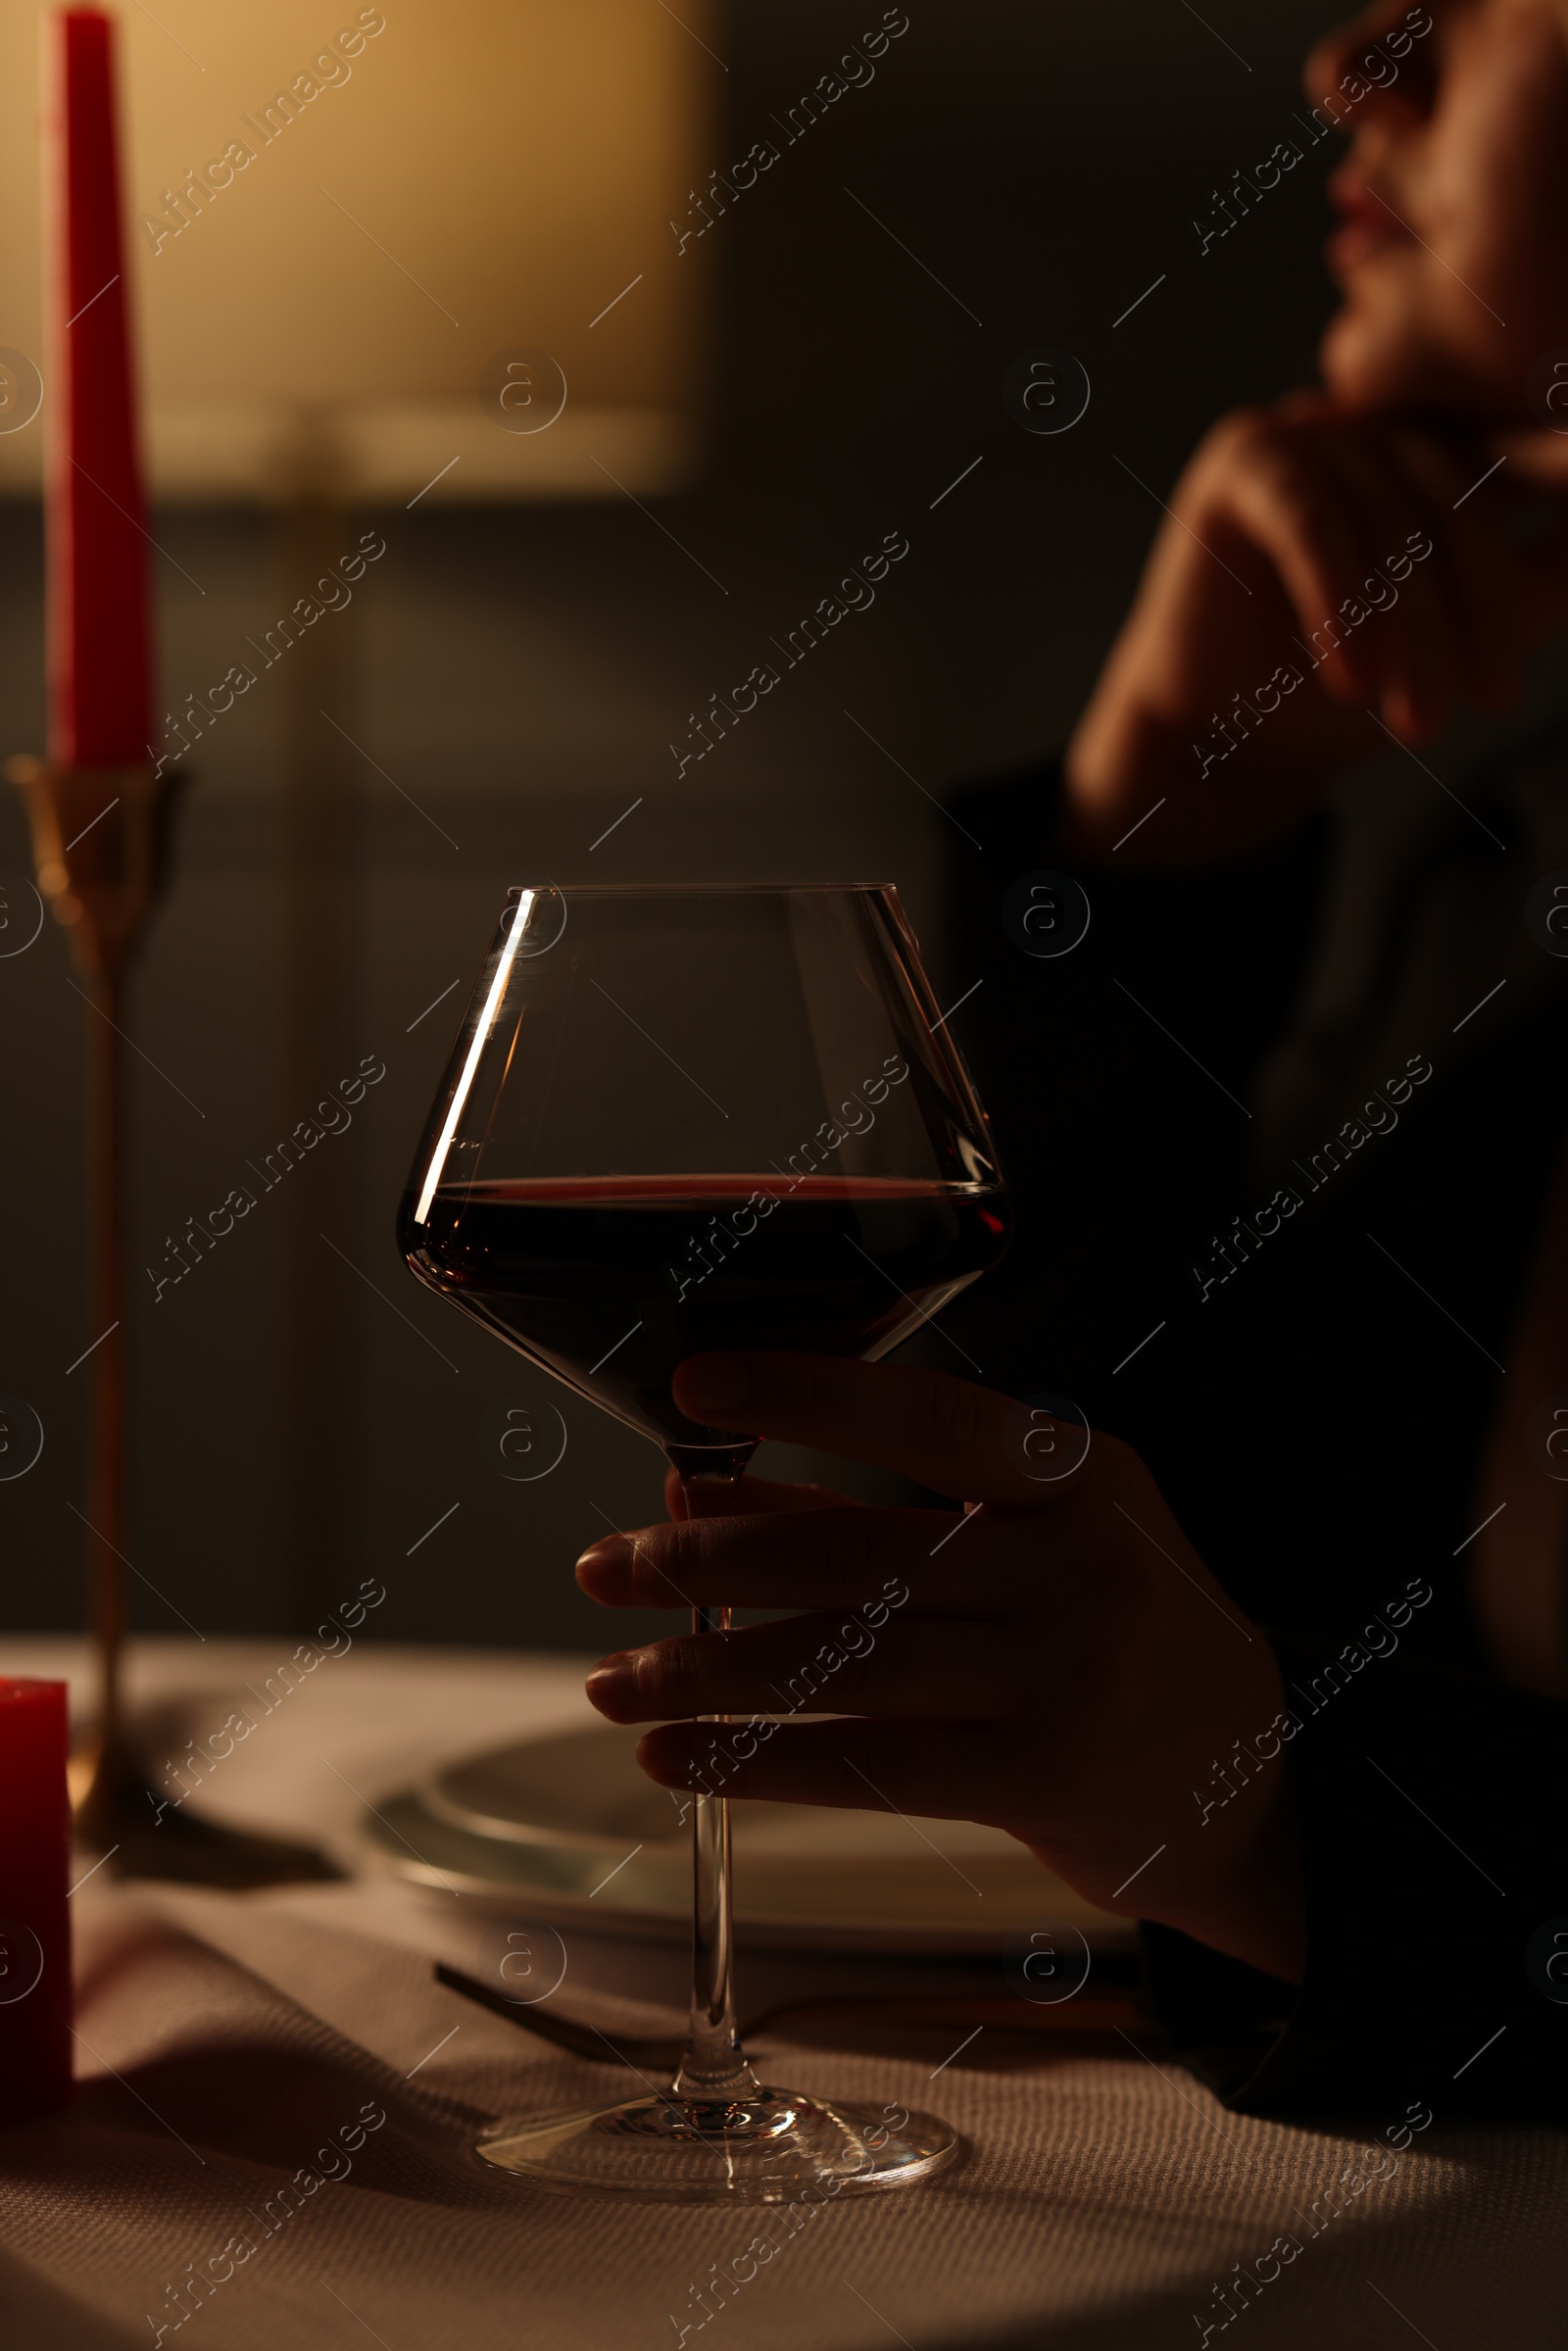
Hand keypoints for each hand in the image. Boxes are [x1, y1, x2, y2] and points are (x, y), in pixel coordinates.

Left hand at [576, 1354, 1306, 1983]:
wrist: (1252, 1785)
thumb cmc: (1114, 1629)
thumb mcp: (1031, 1538)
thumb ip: (874, 1510)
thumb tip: (700, 1488)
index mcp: (1079, 1476)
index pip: (927, 1417)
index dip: (805, 1393)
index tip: (693, 1389)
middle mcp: (1076, 1566)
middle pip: (852, 1551)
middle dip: (704, 1559)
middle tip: (602, 1568)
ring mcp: (1063, 1677)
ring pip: (842, 1663)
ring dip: (705, 1670)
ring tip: (613, 1678)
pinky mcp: (1040, 1782)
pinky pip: (867, 1764)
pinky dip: (756, 1761)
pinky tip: (678, 1759)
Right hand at [1064, 392, 1567, 864]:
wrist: (1220, 736)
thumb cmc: (1348, 686)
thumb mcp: (1468, 636)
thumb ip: (1541, 580)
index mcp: (1448, 453)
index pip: (1531, 469)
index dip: (1564, 493)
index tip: (1564, 567)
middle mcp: (1386, 424)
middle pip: (1462, 506)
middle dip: (1479, 615)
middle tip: (1488, 704)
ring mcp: (1316, 427)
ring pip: (1390, 526)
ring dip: (1411, 634)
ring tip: (1416, 723)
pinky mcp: (1246, 455)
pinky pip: (1314, 526)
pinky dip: (1337, 608)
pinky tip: (1347, 681)